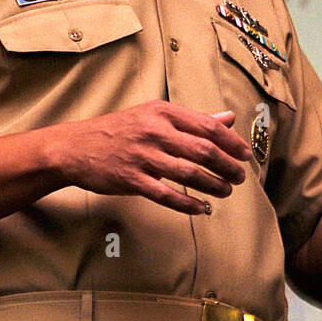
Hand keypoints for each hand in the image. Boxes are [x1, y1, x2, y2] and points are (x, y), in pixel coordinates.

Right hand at [53, 100, 252, 214]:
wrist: (75, 146)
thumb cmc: (120, 130)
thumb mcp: (155, 115)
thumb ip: (193, 119)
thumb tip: (228, 118)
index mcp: (163, 112)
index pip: (207, 126)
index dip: (232, 142)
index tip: (245, 155)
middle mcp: (154, 131)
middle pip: (203, 150)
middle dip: (227, 166)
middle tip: (239, 177)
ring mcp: (141, 156)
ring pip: (188, 173)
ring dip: (212, 185)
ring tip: (225, 192)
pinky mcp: (130, 179)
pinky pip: (165, 194)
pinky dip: (187, 203)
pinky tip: (201, 208)